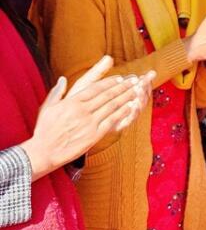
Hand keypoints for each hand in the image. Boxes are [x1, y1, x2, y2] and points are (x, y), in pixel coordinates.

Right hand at [22, 56, 154, 178]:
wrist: (45, 152)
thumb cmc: (45, 130)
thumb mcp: (47, 108)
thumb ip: (57, 92)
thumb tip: (62, 79)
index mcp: (71, 102)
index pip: (95, 88)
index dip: (110, 82)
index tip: (120, 77)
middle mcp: (82, 110)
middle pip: (107, 95)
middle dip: (123, 87)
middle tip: (134, 81)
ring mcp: (89, 123)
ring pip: (112, 106)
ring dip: (126, 97)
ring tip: (137, 91)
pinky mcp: (94, 135)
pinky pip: (112, 121)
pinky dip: (123, 112)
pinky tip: (131, 107)